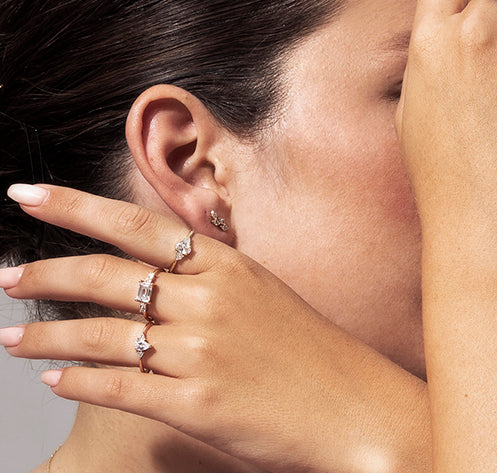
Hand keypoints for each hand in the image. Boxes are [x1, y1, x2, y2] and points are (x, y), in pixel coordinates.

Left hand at [0, 185, 428, 472]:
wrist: (355, 406)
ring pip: (105, 334)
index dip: (76, 207)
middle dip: (47, 272)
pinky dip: (80, 381)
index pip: (137, 225)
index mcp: (227, 264)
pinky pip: (121, 388)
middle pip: (109, 275)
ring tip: (10, 337)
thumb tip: (161, 255)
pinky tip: (53, 379)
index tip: (27, 196)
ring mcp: (202, 351)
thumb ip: (212, 271)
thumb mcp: (264, 290)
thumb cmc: (310, 347)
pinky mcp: (197, 403)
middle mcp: (210, 299)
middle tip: (6, 275)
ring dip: (48, 334)